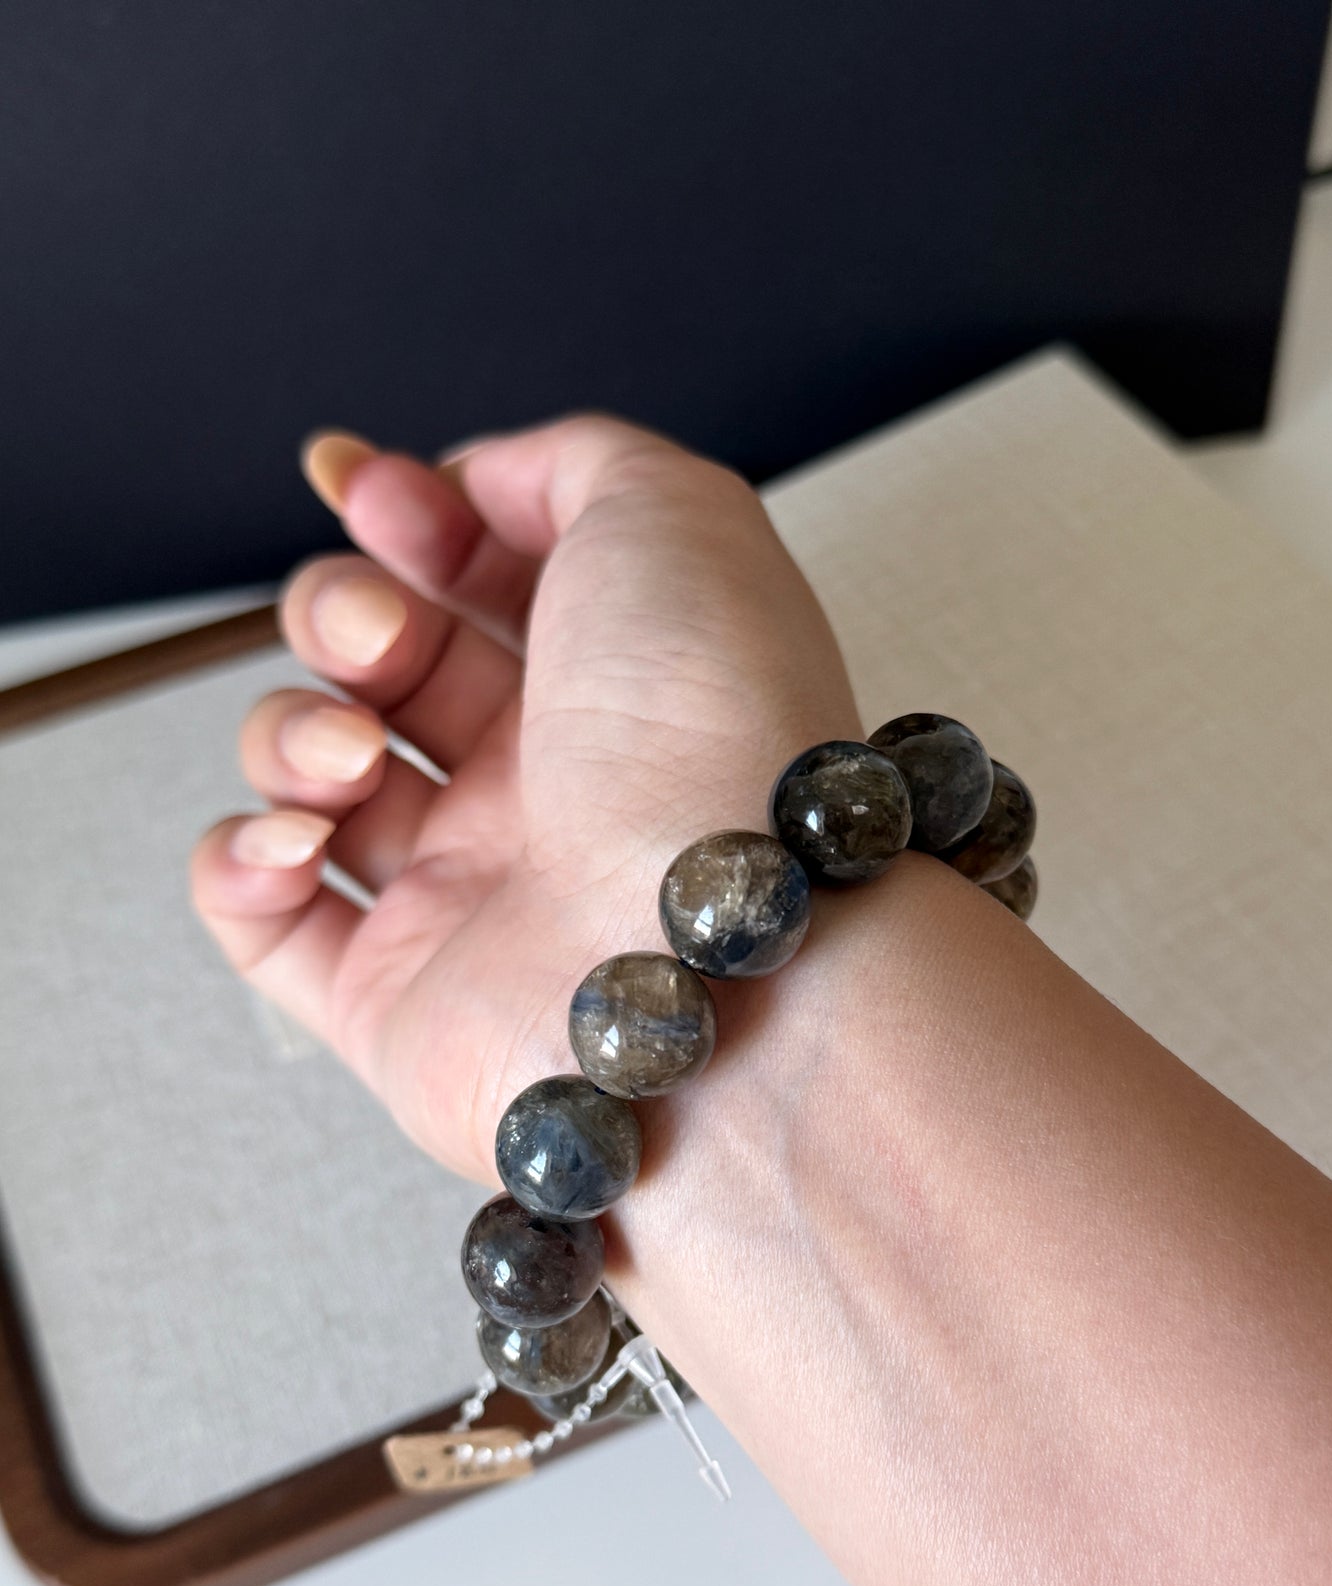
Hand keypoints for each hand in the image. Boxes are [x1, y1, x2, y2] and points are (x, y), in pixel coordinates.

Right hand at [190, 416, 857, 1177]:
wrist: (708, 956)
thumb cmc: (710, 739)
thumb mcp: (673, 517)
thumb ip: (571, 463)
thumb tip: (472, 481)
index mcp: (608, 674)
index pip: (471, 576)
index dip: (407, 519)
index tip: (372, 494)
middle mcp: (541, 781)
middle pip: (379, 662)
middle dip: (341, 615)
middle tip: (376, 634)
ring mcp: (465, 890)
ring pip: (311, 774)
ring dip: (290, 732)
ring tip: (351, 755)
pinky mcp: (394, 996)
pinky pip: (263, 917)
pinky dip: (241, 860)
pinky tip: (297, 838)